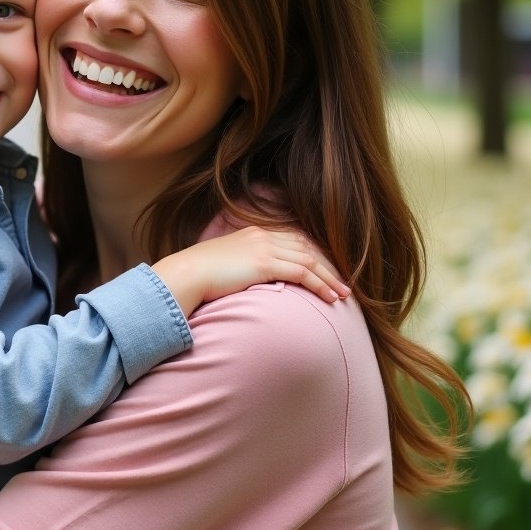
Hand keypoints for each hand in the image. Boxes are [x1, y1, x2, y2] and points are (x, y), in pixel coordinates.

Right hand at [152, 225, 349, 316]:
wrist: (186, 274)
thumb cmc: (200, 274)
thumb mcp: (225, 263)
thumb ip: (242, 265)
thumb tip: (249, 278)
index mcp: (254, 232)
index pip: (294, 240)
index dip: (314, 255)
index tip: (327, 271)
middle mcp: (262, 235)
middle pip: (306, 248)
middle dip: (327, 266)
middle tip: (343, 284)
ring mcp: (264, 247)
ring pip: (309, 260)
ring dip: (329, 278)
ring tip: (343, 295)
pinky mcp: (264, 263)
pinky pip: (302, 272)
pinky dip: (320, 284)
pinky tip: (330, 297)